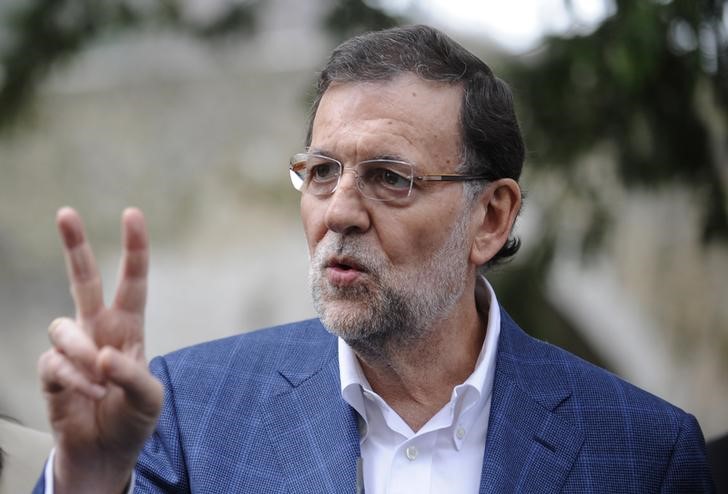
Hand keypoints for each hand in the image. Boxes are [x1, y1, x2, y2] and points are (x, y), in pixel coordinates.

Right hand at [38, 207, 162, 493]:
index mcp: (129, 328)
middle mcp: (98, 330)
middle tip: (66, 212)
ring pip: (62, 326)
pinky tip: (88, 395)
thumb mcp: (149, 399)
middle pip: (82, 280)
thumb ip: (133, 375)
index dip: (134, 249)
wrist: (106, 454)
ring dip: (82, 354)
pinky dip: (74, 380)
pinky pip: (54, 362)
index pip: (132, 282)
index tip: (132, 214)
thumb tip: (102, 355)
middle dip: (75, 246)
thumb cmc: (133, 420)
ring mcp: (72, 350)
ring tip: (101, 381)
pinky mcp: (51, 372)